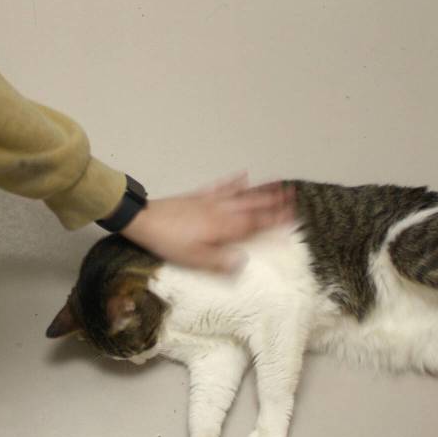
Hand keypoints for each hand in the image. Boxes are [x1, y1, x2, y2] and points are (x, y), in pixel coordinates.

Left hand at [121, 174, 295, 271]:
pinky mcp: (198, 196)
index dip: (275, 220)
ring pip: (241, 194)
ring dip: (260, 189)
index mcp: (224, 228)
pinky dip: (234, 181)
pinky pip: (221, 186)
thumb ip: (220, 261)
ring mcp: (210, 201)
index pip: (255, 224)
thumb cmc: (170, 242)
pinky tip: (243, 175)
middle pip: (253, 205)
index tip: (293, 216)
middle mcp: (221, 211)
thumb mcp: (195, 259)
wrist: (144, 220)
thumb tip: (243, 261)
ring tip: (277, 182)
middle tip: (293, 195)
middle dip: (274, 201)